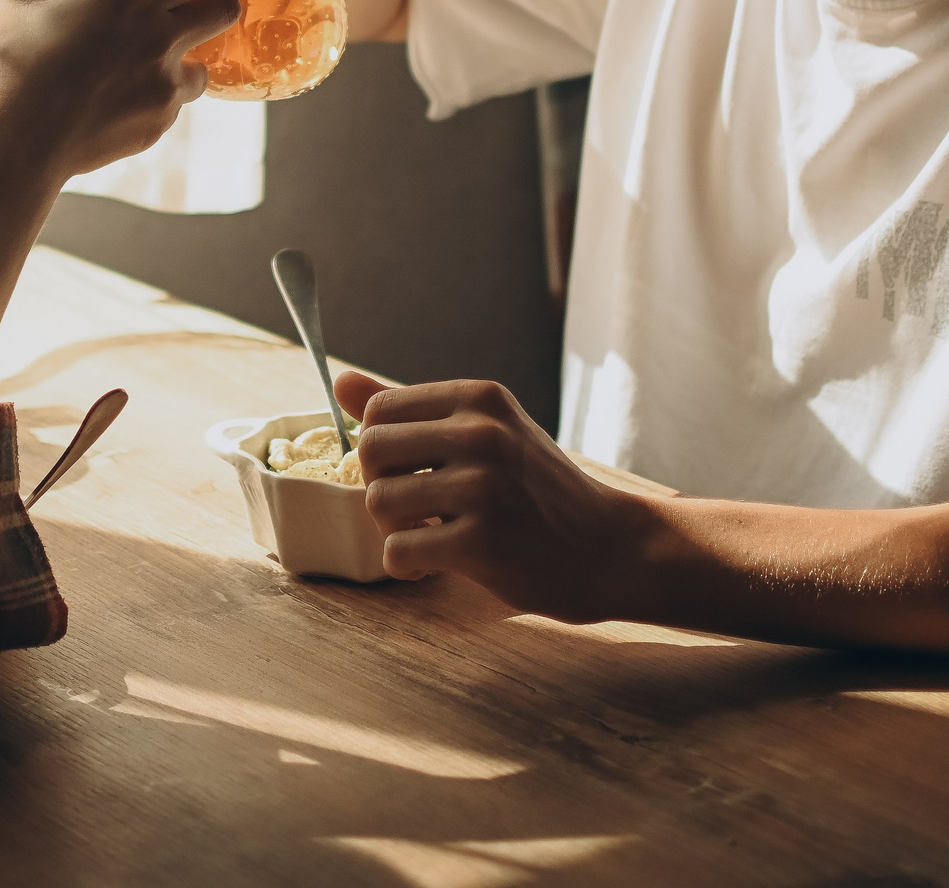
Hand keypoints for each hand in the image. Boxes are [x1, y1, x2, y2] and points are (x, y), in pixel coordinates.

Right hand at [0, 0, 239, 182]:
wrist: (11, 147)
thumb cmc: (5, 70)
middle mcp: (160, 39)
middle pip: (227, 7)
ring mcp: (163, 89)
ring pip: (204, 65)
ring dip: (189, 54)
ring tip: (156, 54)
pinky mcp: (154, 128)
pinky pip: (172, 106)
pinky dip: (158, 96)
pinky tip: (123, 96)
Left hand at [337, 371, 652, 621]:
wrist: (609, 548)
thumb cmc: (538, 490)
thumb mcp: (489, 431)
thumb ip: (414, 410)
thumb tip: (339, 382)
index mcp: (480, 398)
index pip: (378, 410)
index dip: (382, 448)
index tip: (412, 472)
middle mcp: (482, 434)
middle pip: (369, 452)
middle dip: (381, 486)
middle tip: (416, 509)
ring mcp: (484, 487)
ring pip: (378, 502)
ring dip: (394, 530)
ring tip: (430, 538)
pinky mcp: (482, 543)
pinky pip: (398, 552)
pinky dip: (405, 566)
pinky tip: (435, 566)